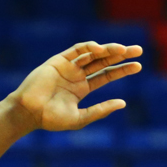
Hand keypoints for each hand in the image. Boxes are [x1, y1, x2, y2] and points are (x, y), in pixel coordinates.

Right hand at [8, 41, 142, 131]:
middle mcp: (76, 75)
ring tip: (124, 50)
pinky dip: (89, 47)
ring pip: (93, 54)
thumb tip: (123, 103)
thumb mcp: (80, 118)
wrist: (28, 112)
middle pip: (103, 61)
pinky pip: (77, 50)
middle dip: (121, 55)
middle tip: (139, 50)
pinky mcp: (59, 60)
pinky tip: (101, 50)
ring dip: (109, 49)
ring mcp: (68, 66)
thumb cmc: (51, 119)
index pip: (106, 75)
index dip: (122, 70)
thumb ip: (100, 110)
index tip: (138, 66)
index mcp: (82, 88)